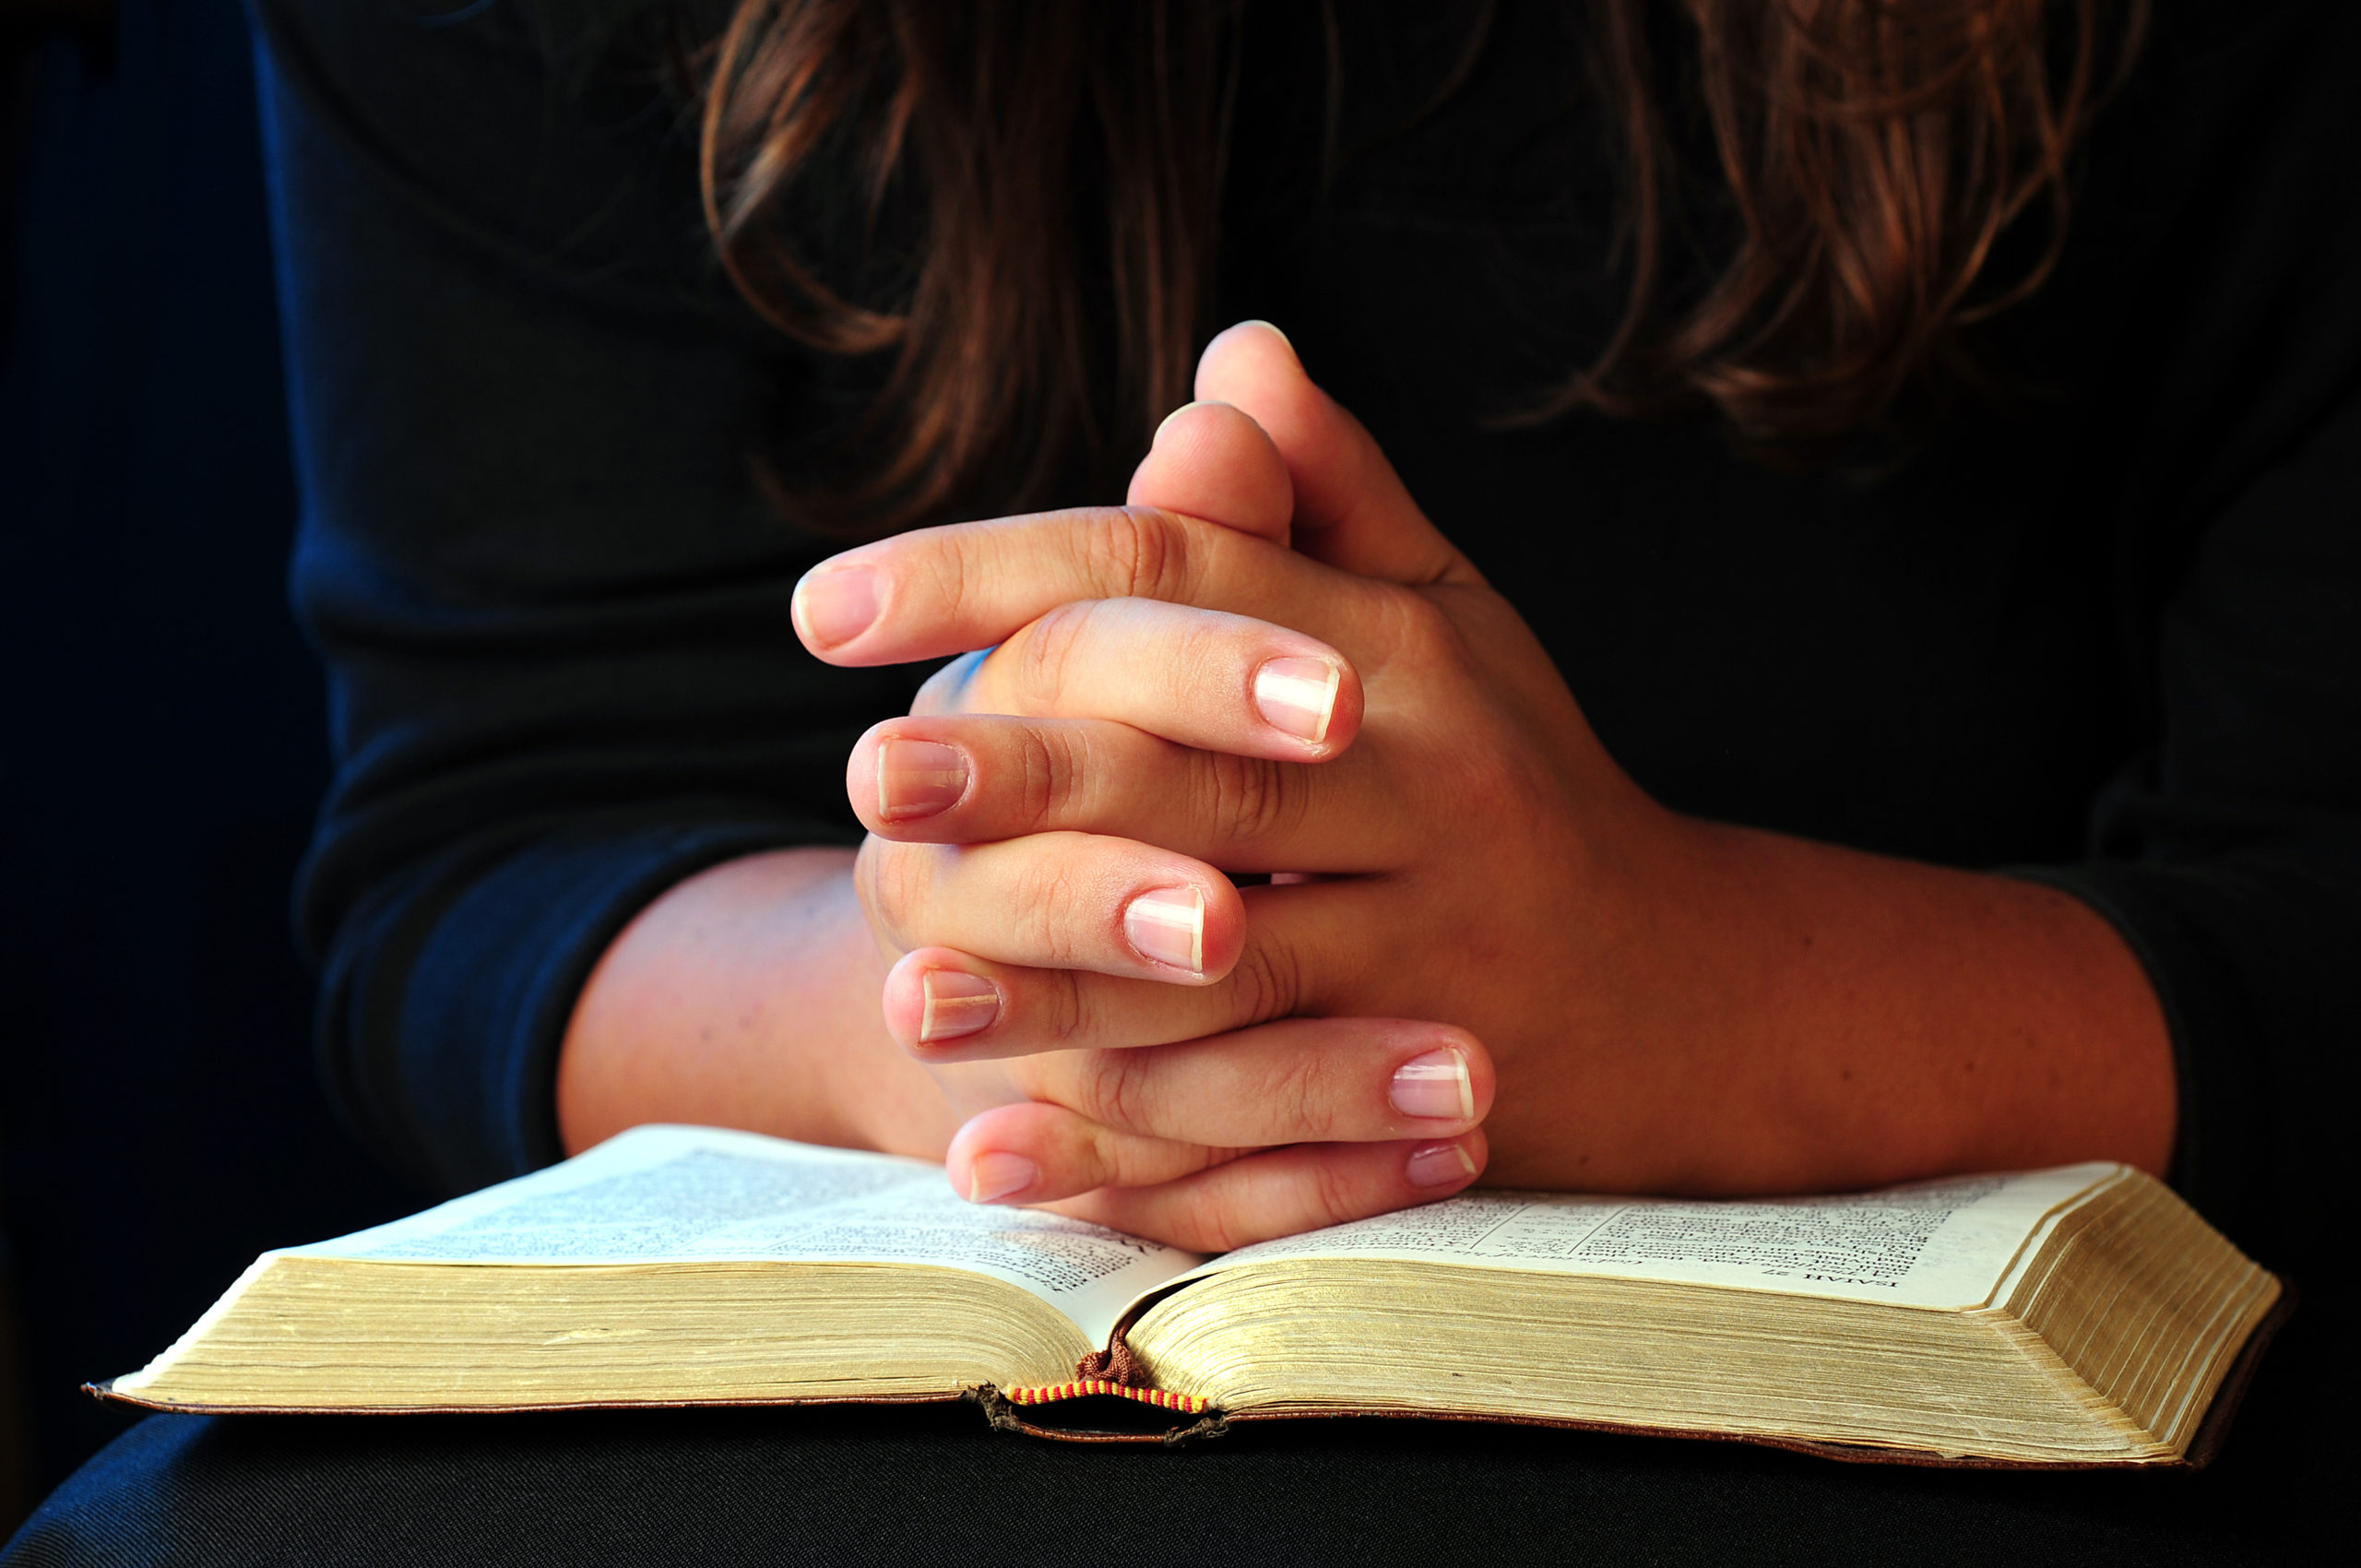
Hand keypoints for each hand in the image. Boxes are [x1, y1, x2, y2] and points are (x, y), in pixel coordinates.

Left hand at [795, 323, 2175, 1247]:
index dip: (997, 577)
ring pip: (1219, 973)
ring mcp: (1436, 952)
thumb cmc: (1525, 786)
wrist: (1700, 995)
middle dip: (1019, 775)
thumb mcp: (1451, 622)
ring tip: (902, 992)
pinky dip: (1122, 1150)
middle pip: (1194, 765)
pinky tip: (994, 1156)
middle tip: (862, 786)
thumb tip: (1230, 352)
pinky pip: (1255, 1127)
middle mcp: (1423, 788)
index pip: (1175, 577)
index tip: (833, 604)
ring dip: (1050, 987)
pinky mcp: (1433, 1094)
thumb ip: (1332, 497)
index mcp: (1397, 652)